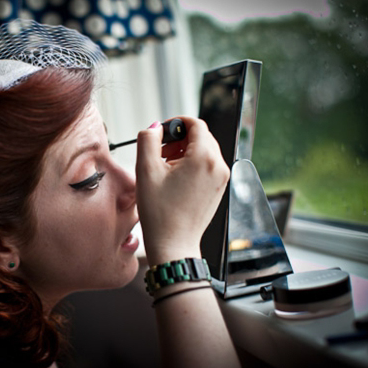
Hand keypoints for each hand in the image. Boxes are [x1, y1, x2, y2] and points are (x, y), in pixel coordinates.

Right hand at [135, 117, 229, 264]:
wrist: (173, 244)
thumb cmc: (159, 212)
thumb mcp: (145, 170)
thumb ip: (147, 140)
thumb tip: (155, 127)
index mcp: (204, 158)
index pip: (196, 124)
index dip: (176, 123)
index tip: (161, 133)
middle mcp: (218, 166)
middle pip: (202, 136)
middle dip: (180, 138)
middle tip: (160, 152)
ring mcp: (221, 179)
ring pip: (205, 151)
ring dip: (185, 151)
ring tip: (165, 166)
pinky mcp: (219, 189)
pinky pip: (208, 166)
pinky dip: (192, 164)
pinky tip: (175, 178)